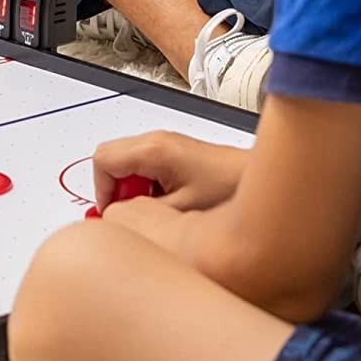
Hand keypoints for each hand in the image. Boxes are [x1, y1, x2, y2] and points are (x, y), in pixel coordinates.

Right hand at [93, 131, 247, 214]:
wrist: (258, 177)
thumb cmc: (228, 189)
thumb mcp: (178, 211)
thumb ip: (141, 215)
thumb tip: (116, 220)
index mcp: (153, 149)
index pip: (102, 160)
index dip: (102, 190)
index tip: (114, 212)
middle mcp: (156, 140)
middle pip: (111, 158)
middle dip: (116, 189)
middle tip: (136, 212)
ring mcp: (165, 143)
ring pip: (126, 163)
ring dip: (133, 188)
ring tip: (158, 208)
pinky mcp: (175, 151)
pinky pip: (144, 165)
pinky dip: (147, 184)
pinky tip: (170, 202)